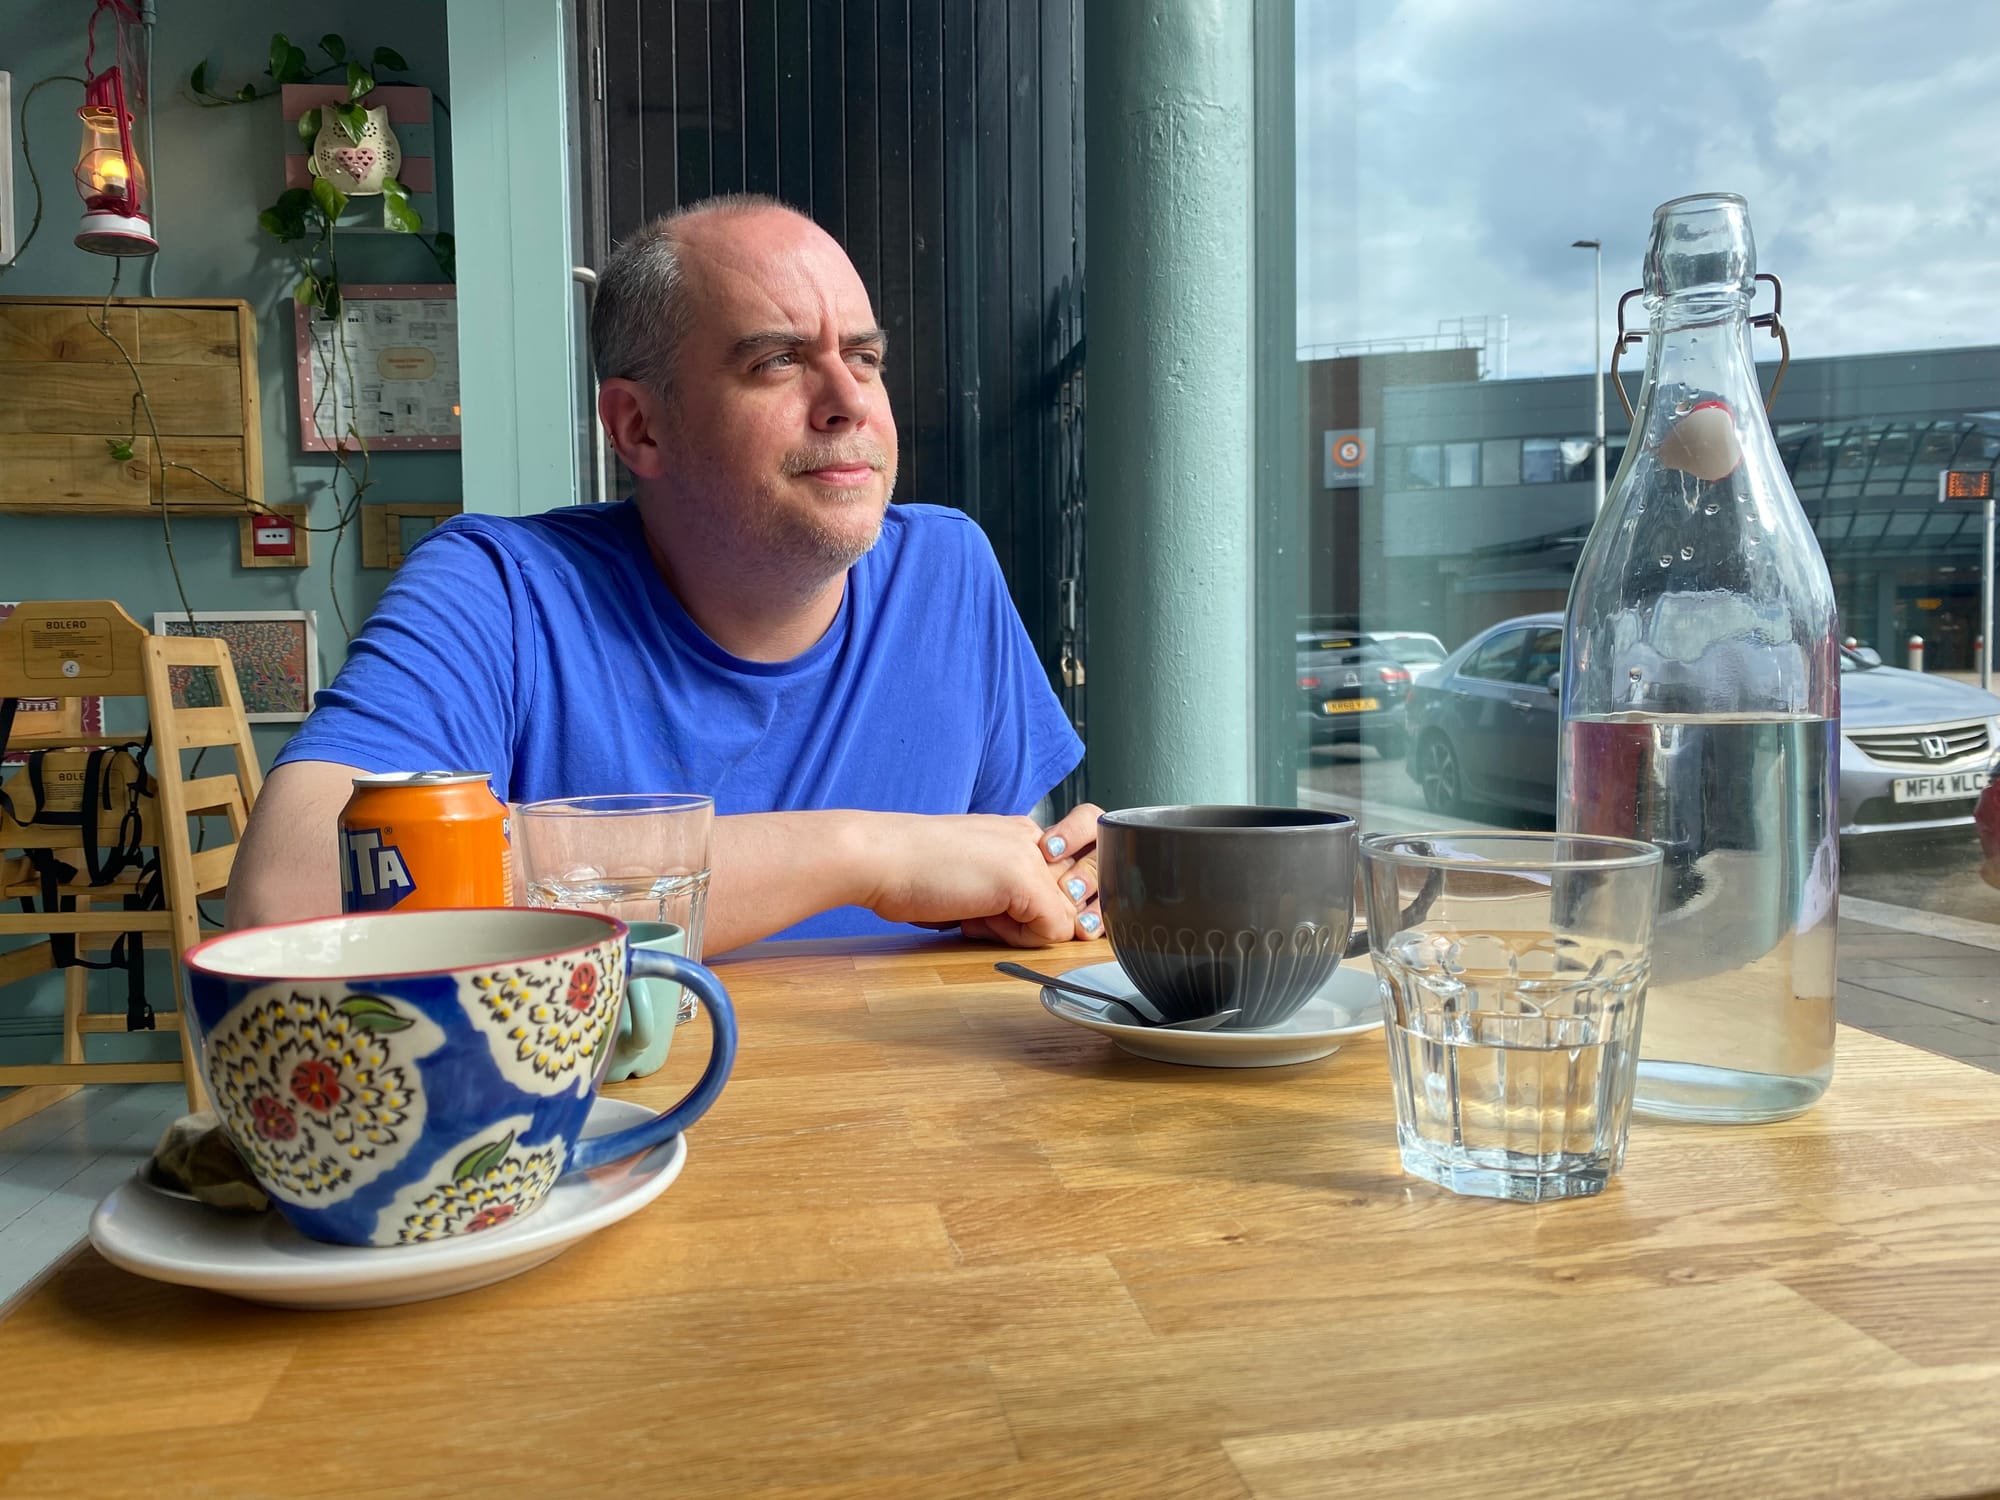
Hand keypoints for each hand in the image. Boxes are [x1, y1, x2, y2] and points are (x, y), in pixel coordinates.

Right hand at [857, 807, 1103, 947]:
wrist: (877, 858)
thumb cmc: (908, 871)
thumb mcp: (972, 879)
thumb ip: (1010, 895)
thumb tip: (1049, 928)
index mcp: (1018, 832)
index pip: (1061, 879)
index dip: (1030, 906)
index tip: (986, 904)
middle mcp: (1032, 837)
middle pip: (1069, 897)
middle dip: (1034, 918)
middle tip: (980, 910)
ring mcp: (1032, 856)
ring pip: (1064, 915)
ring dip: (1022, 930)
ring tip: (974, 912)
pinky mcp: (1027, 881)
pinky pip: (1055, 930)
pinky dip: (1019, 939)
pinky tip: (977, 919)